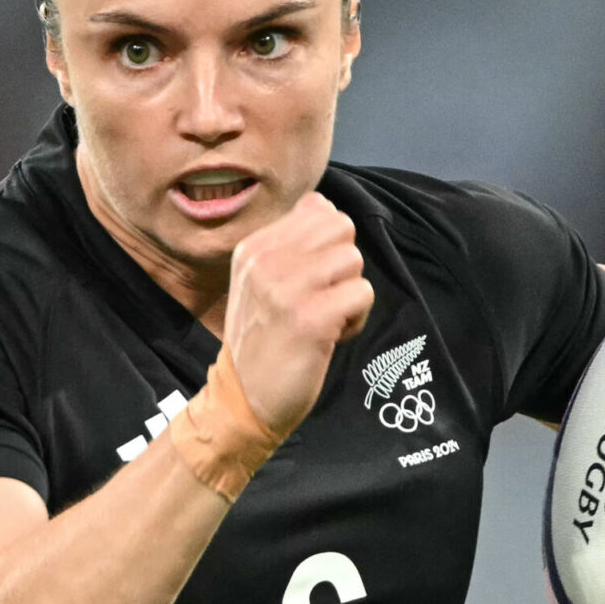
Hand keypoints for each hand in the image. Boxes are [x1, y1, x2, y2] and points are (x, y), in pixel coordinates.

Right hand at [223, 192, 374, 434]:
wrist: (242, 400)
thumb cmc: (261, 340)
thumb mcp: (258, 281)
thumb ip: (288, 242)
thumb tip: (320, 203)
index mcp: (253, 247)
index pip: (318, 209)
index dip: (326, 246)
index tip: (307, 281)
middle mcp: (266, 261)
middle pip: (341, 228)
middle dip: (342, 265)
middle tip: (322, 298)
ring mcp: (287, 289)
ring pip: (354, 260)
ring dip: (350, 293)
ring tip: (324, 320)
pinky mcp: (311, 319)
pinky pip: (362, 293)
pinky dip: (356, 319)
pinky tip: (330, 337)